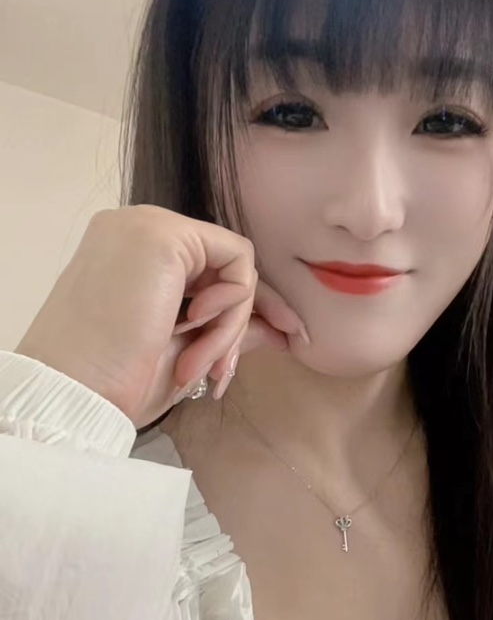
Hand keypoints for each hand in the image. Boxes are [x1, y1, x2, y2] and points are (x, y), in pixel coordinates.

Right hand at [15, 205, 307, 429]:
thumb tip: (276, 328)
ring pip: (233, 267)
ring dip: (228, 327)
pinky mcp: (163, 235)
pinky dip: (232, 305)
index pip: (207, 269)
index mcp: (130, 255)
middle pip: (225, 266)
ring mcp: (148, 226)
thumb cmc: (116, 382)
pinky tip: (194, 327)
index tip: (285, 340)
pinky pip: (237, 261)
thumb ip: (227, 328)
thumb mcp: (183, 351)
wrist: (79, 392)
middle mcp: (136, 230)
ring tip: (194, 365)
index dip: (244, 308)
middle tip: (222, 373)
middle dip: (238, 325)